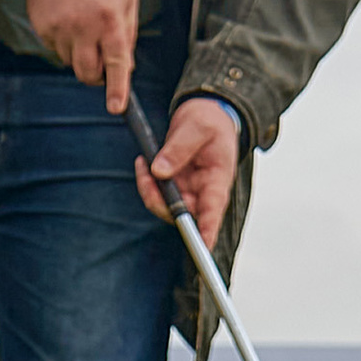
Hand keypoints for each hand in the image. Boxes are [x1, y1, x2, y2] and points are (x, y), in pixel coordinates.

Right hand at [26, 0, 138, 116]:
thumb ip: (128, 33)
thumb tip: (125, 66)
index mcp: (110, 20)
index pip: (116, 63)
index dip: (116, 89)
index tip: (116, 108)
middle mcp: (84, 28)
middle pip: (88, 74)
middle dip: (97, 76)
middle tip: (102, 64)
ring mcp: (60, 29)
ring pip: (71, 63)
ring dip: (80, 55)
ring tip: (83, 27)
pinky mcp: (43, 28)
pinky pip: (57, 49)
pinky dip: (65, 43)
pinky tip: (68, 19)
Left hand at [139, 96, 239, 240]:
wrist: (207, 114)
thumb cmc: (209, 121)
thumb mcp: (197, 127)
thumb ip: (179, 148)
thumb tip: (159, 171)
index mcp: (218, 179)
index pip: (213, 210)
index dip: (207, 230)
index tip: (203, 247)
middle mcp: (203, 191)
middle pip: (182, 213)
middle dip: (159, 200)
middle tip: (145, 174)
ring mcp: (189, 191)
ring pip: (165, 206)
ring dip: (148, 189)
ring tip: (143, 161)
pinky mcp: (176, 186)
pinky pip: (157, 194)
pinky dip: (146, 181)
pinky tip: (143, 162)